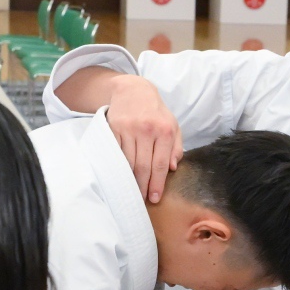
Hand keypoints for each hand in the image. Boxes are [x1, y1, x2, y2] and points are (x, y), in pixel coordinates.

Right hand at [100, 76, 182, 203]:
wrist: (133, 90)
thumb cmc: (156, 112)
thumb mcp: (173, 125)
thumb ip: (176, 147)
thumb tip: (172, 168)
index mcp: (165, 130)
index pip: (160, 164)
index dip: (157, 183)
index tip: (155, 197)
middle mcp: (147, 129)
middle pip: (143, 166)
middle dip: (143, 186)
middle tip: (142, 200)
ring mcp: (128, 129)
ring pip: (128, 162)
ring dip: (130, 180)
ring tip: (132, 191)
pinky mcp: (114, 128)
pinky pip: (116, 153)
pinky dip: (118, 166)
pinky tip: (120, 176)